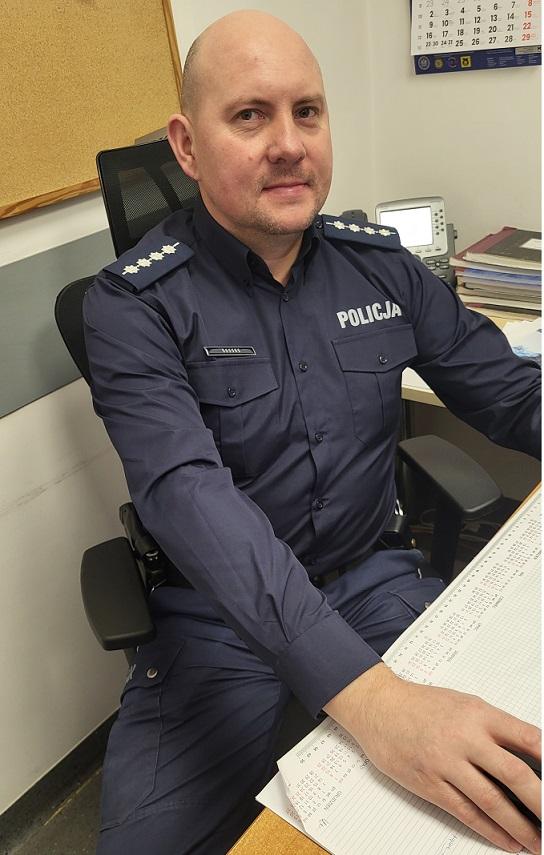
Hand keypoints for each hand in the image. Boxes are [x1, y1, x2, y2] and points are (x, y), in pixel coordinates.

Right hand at [324, 664, 540, 853]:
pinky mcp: (429, 783)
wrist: (378, 706)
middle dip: (542, 803)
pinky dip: (490, 830)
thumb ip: (495, 728)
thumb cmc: (422, 705)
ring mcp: (446, 762)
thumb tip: (531, 757)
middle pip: (515, 775)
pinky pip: (466, 812)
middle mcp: (464, 737)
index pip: (526, 738)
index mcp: (478, 713)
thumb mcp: (464, 704)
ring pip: (492, 801)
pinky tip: (506, 840)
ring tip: (537, 842)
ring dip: (520, 827)